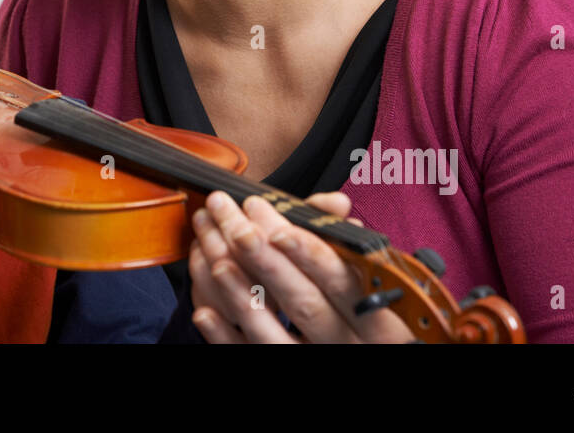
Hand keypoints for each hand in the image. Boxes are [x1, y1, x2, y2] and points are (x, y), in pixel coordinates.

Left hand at [188, 189, 414, 343]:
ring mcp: (309, 359)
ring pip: (269, 332)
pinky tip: (202, 313)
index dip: (308, 252)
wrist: (343, 351)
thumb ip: (337, 236)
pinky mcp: (279, 370)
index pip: (341, 281)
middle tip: (236, 225)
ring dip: (238, 293)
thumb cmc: (348, 307)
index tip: (277, 226)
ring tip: (215, 258)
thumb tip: (336, 203)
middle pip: (302, 302)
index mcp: (370, 314)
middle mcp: (342, 340)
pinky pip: (246, 357)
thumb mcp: (355, 274)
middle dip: (265, 259)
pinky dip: (223, 337)